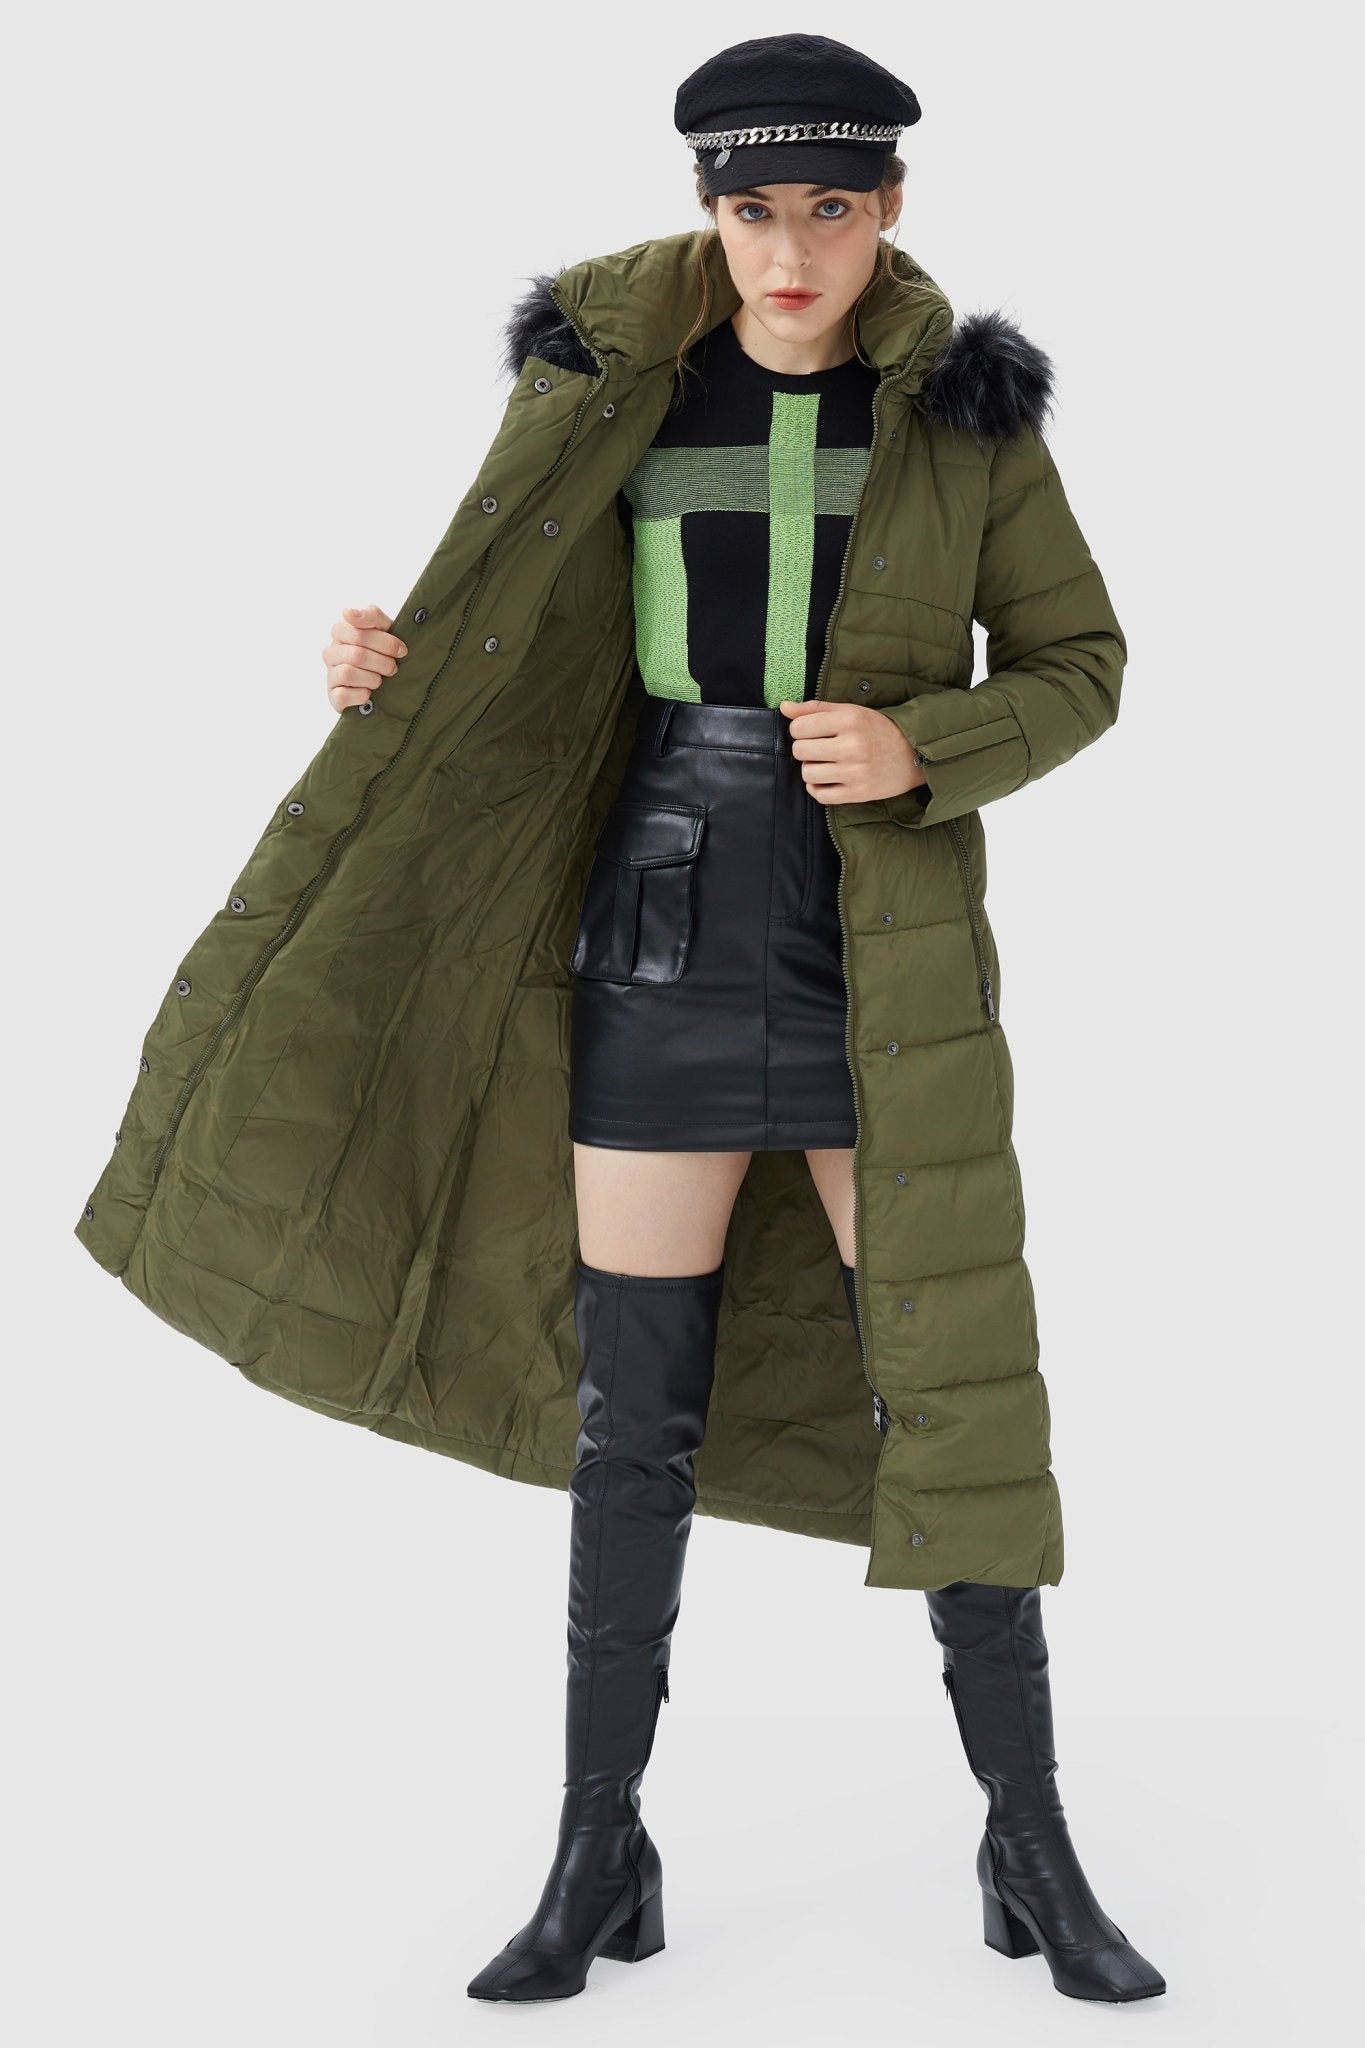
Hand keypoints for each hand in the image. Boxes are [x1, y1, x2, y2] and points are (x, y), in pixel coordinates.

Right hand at [322, 604, 407, 712]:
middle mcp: (331, 652)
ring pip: (348, 673)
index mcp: (341, 631)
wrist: (387, 684)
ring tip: (380, 680)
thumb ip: (371, 616)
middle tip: (393, 668)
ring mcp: (331, 674)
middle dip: (383, 663)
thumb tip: (348, 612)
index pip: (358, 632)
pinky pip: (343, 695)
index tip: (401, 650)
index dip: (385, 642)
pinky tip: (369, 693)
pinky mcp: (333, 696)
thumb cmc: (383, 651)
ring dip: (372, 679)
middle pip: (357, 654)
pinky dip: (361, 695)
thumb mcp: (384, 629)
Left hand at [777, 699, 927, 804]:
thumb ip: (815, 709)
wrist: (914, 754)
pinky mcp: (858, 793)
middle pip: (800, 750)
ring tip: (825, 764)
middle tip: (820, 748)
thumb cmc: (878, 730)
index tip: (811, 732)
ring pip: (808, 773)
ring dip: (811, 769)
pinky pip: (820, 795)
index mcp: (849, 720)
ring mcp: (855, 772)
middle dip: (805, 749)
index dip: (799, 730)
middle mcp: (851, 746)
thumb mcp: (850, 712)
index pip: (799, 727)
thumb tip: (783, 707)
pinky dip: (818, 788)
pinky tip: (828, 780)